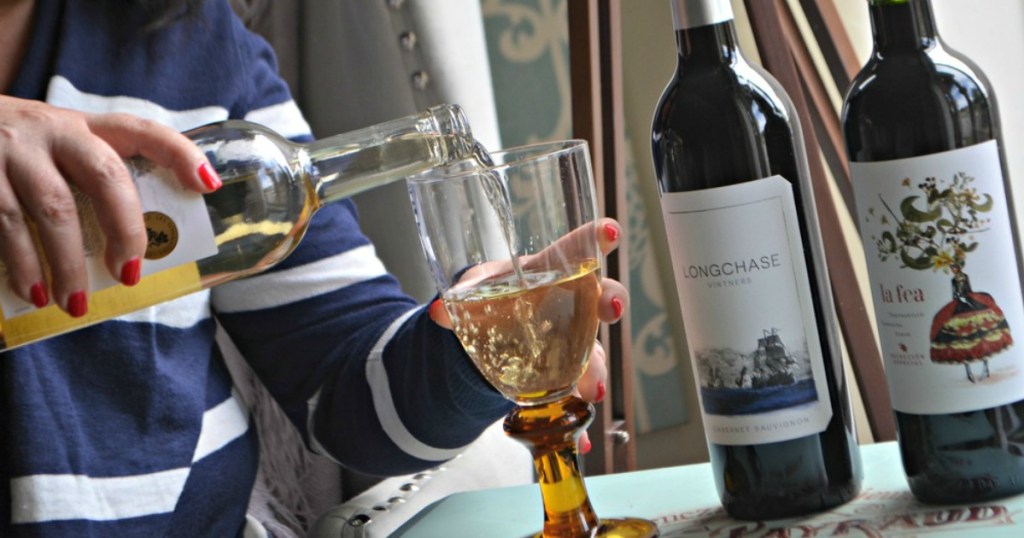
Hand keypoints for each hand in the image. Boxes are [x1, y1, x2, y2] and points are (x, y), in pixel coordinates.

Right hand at [0, 96, 220, 315]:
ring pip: (53, 210)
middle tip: (128, 276)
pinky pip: (4, 224)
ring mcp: (13, 151)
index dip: (180, 154)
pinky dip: (20, 264)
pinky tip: (31, 292)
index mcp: (84, 127)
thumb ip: (86, 181)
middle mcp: (53, 132)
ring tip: (75, 304)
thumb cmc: (14, 151)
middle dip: (125, 231)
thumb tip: (127, 252)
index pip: (142, 131)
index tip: (208, 184)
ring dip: (68, 265)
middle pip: (106, 177)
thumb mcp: (53, 148)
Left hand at [429, 217, 628, 452]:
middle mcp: (571, 305)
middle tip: (609, 309)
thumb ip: (460, 302)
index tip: (609, 230)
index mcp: (548, 274)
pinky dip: (579, 418)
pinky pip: (577, 395)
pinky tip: (583, 439)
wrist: (488, 338)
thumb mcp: (472, 296)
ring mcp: (573, 342)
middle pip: (600, 299)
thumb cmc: (491, 301)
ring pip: (594, 352)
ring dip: (597, 371)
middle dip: (609, 301)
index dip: (594, 238)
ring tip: (593, 390)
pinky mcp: (566, 375)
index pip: (577, 250)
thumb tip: (439, 312)